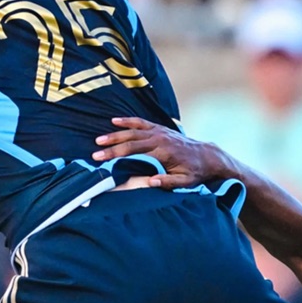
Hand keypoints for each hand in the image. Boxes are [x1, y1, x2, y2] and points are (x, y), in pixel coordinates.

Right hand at [91, 118, 226, 189]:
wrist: (206, 156)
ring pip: (133, 131)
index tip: (101, 161)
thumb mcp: (185, 182)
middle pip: (130, 141)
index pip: (134, 154)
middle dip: (111, 146)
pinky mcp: (160, 128)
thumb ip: (168, 182)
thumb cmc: (195, 172)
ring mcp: (159, 132)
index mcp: (163, 153)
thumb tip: (151, 181)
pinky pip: (141, 123)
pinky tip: (114, 121)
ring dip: (115, 134)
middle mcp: (159, 139)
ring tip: (99, 139)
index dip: (116, 156)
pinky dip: (128, 121)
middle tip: (95, 152)